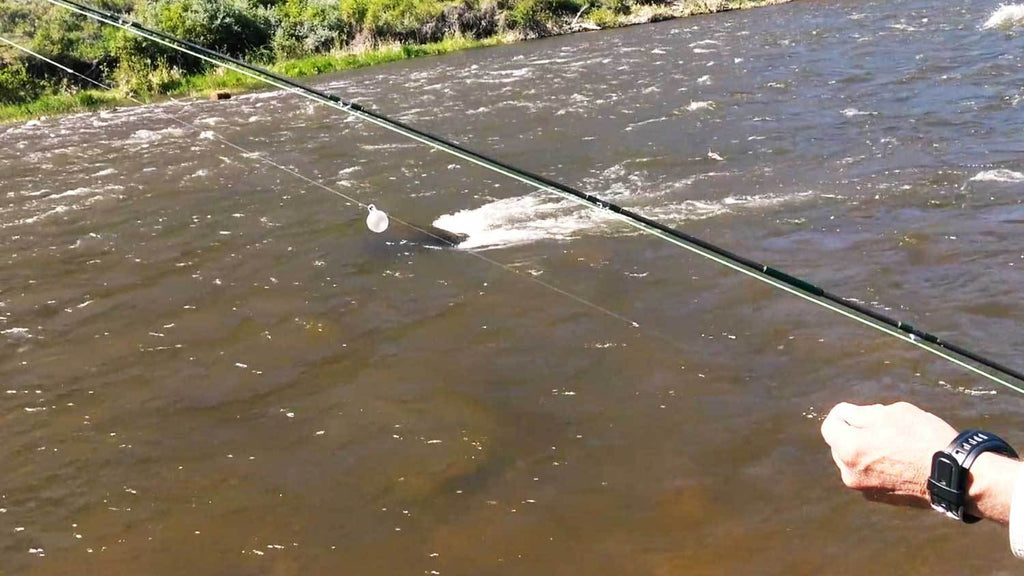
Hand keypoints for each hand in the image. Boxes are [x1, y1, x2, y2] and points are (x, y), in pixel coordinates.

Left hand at [820, 401, 956, 507]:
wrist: (955, 475)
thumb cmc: (924, 438)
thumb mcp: (890, 413)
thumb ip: (860, 414)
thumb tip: (846, 416)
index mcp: (849, 449)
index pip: (829, 426)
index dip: (842, 414)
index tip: (858, 410)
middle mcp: (850, 473)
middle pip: (840, 444)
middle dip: (855, 431)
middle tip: (883, 425)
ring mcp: (864, 489)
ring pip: (854, 460)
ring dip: (866, 449)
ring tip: (895, 442)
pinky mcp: (879, 498)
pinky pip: (869, 474)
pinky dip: (877, 465)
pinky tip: (900, 459)